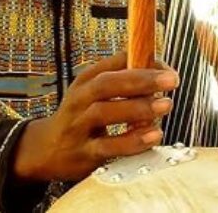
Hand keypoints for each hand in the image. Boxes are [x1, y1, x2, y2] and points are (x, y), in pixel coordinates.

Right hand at [11, 51, 178, 181]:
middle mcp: (79, 100)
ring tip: (166, 105)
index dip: (143, 63)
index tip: (168, 69)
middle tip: (172, 80)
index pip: (114, 63)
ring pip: (104, 113)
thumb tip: (161, 69)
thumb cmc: (81, 116)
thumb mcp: (94, 93)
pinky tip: (153, 135)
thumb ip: (123, 81)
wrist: (45, 150)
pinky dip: (132, 141)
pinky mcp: (83, 153)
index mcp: (86, 81)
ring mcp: (78, 126)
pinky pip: (108, 147)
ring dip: (138, 108)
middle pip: (107, 84)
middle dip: (141, 80)